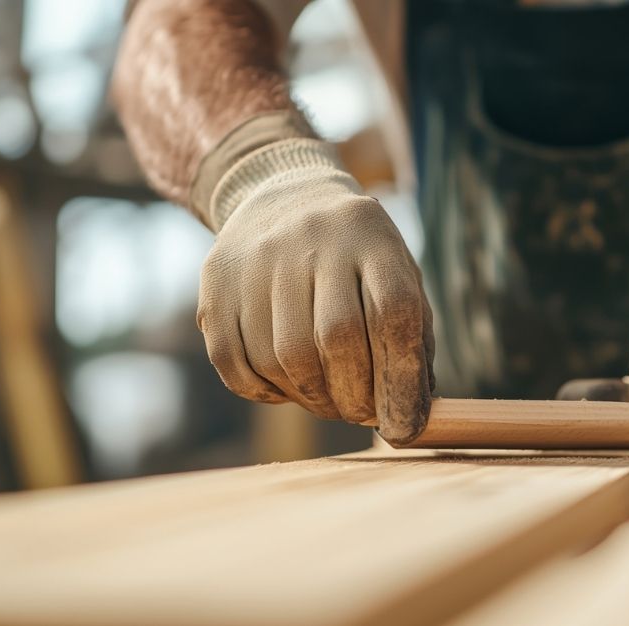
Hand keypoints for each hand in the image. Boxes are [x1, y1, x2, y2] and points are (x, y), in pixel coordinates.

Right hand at [197, 138, 434, 443]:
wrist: (283, 197)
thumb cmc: (357, 259)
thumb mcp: (396, 277)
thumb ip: (411, 343)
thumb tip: (408, 420)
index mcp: (371, 235)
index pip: (394, 313)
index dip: (402, 381)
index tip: (403, 427)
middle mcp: (313, 238)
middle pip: (336, 339)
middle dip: (354, 397)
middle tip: (361, 416)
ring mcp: (258, 258)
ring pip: (283, 359)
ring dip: (311, 399)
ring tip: (328, 399)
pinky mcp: (216, 283)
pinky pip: (236, 364)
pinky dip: (265, 392)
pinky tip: (287, 387)